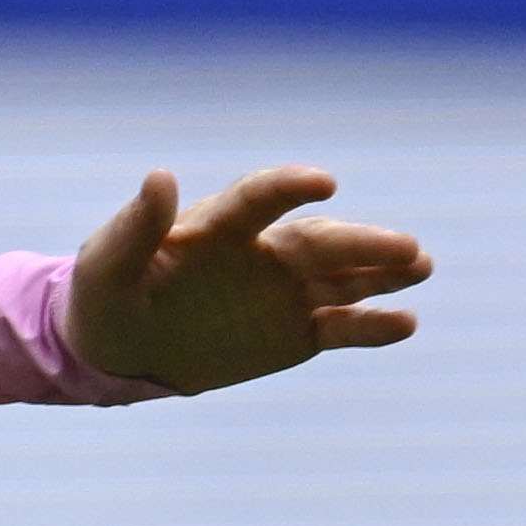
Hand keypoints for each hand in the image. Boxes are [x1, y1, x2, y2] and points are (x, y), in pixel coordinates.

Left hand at [66, 161, 427, 391]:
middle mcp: (263, 252)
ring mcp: (284, 292)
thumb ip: (135, 226)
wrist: (116, 350)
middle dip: (362, 243)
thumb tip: (160, 175)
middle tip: (406, 248)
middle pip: (319, 242)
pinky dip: (372, 325)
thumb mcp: (105, 266)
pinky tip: (404, 323)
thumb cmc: (104, 297)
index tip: (322, 183)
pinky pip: (341, 327)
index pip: (261, 199)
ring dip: (384, 272)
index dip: (290, 187)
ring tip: (421, 266)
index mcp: (218, 227)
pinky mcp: (295, 333)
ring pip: (344, 278)